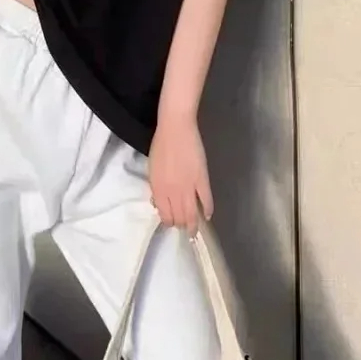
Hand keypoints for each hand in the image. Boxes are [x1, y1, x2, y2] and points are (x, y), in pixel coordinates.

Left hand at [148, 118, 213, 234]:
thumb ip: (156, 187)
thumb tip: (158, 203)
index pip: (164, 214)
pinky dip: (207, 210)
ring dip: (193, 224)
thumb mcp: (152, 169)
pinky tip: (207, 216)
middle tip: (184, 229)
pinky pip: (206, 199)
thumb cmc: (160, 145)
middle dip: (181, 225)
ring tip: (194, 230)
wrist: (175, 129)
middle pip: (179, 217)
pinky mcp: (202, 179)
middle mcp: (173, 192)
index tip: (171, 223)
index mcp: (158, 189)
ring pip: (192, 213)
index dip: (168, 222)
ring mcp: (188, 187)